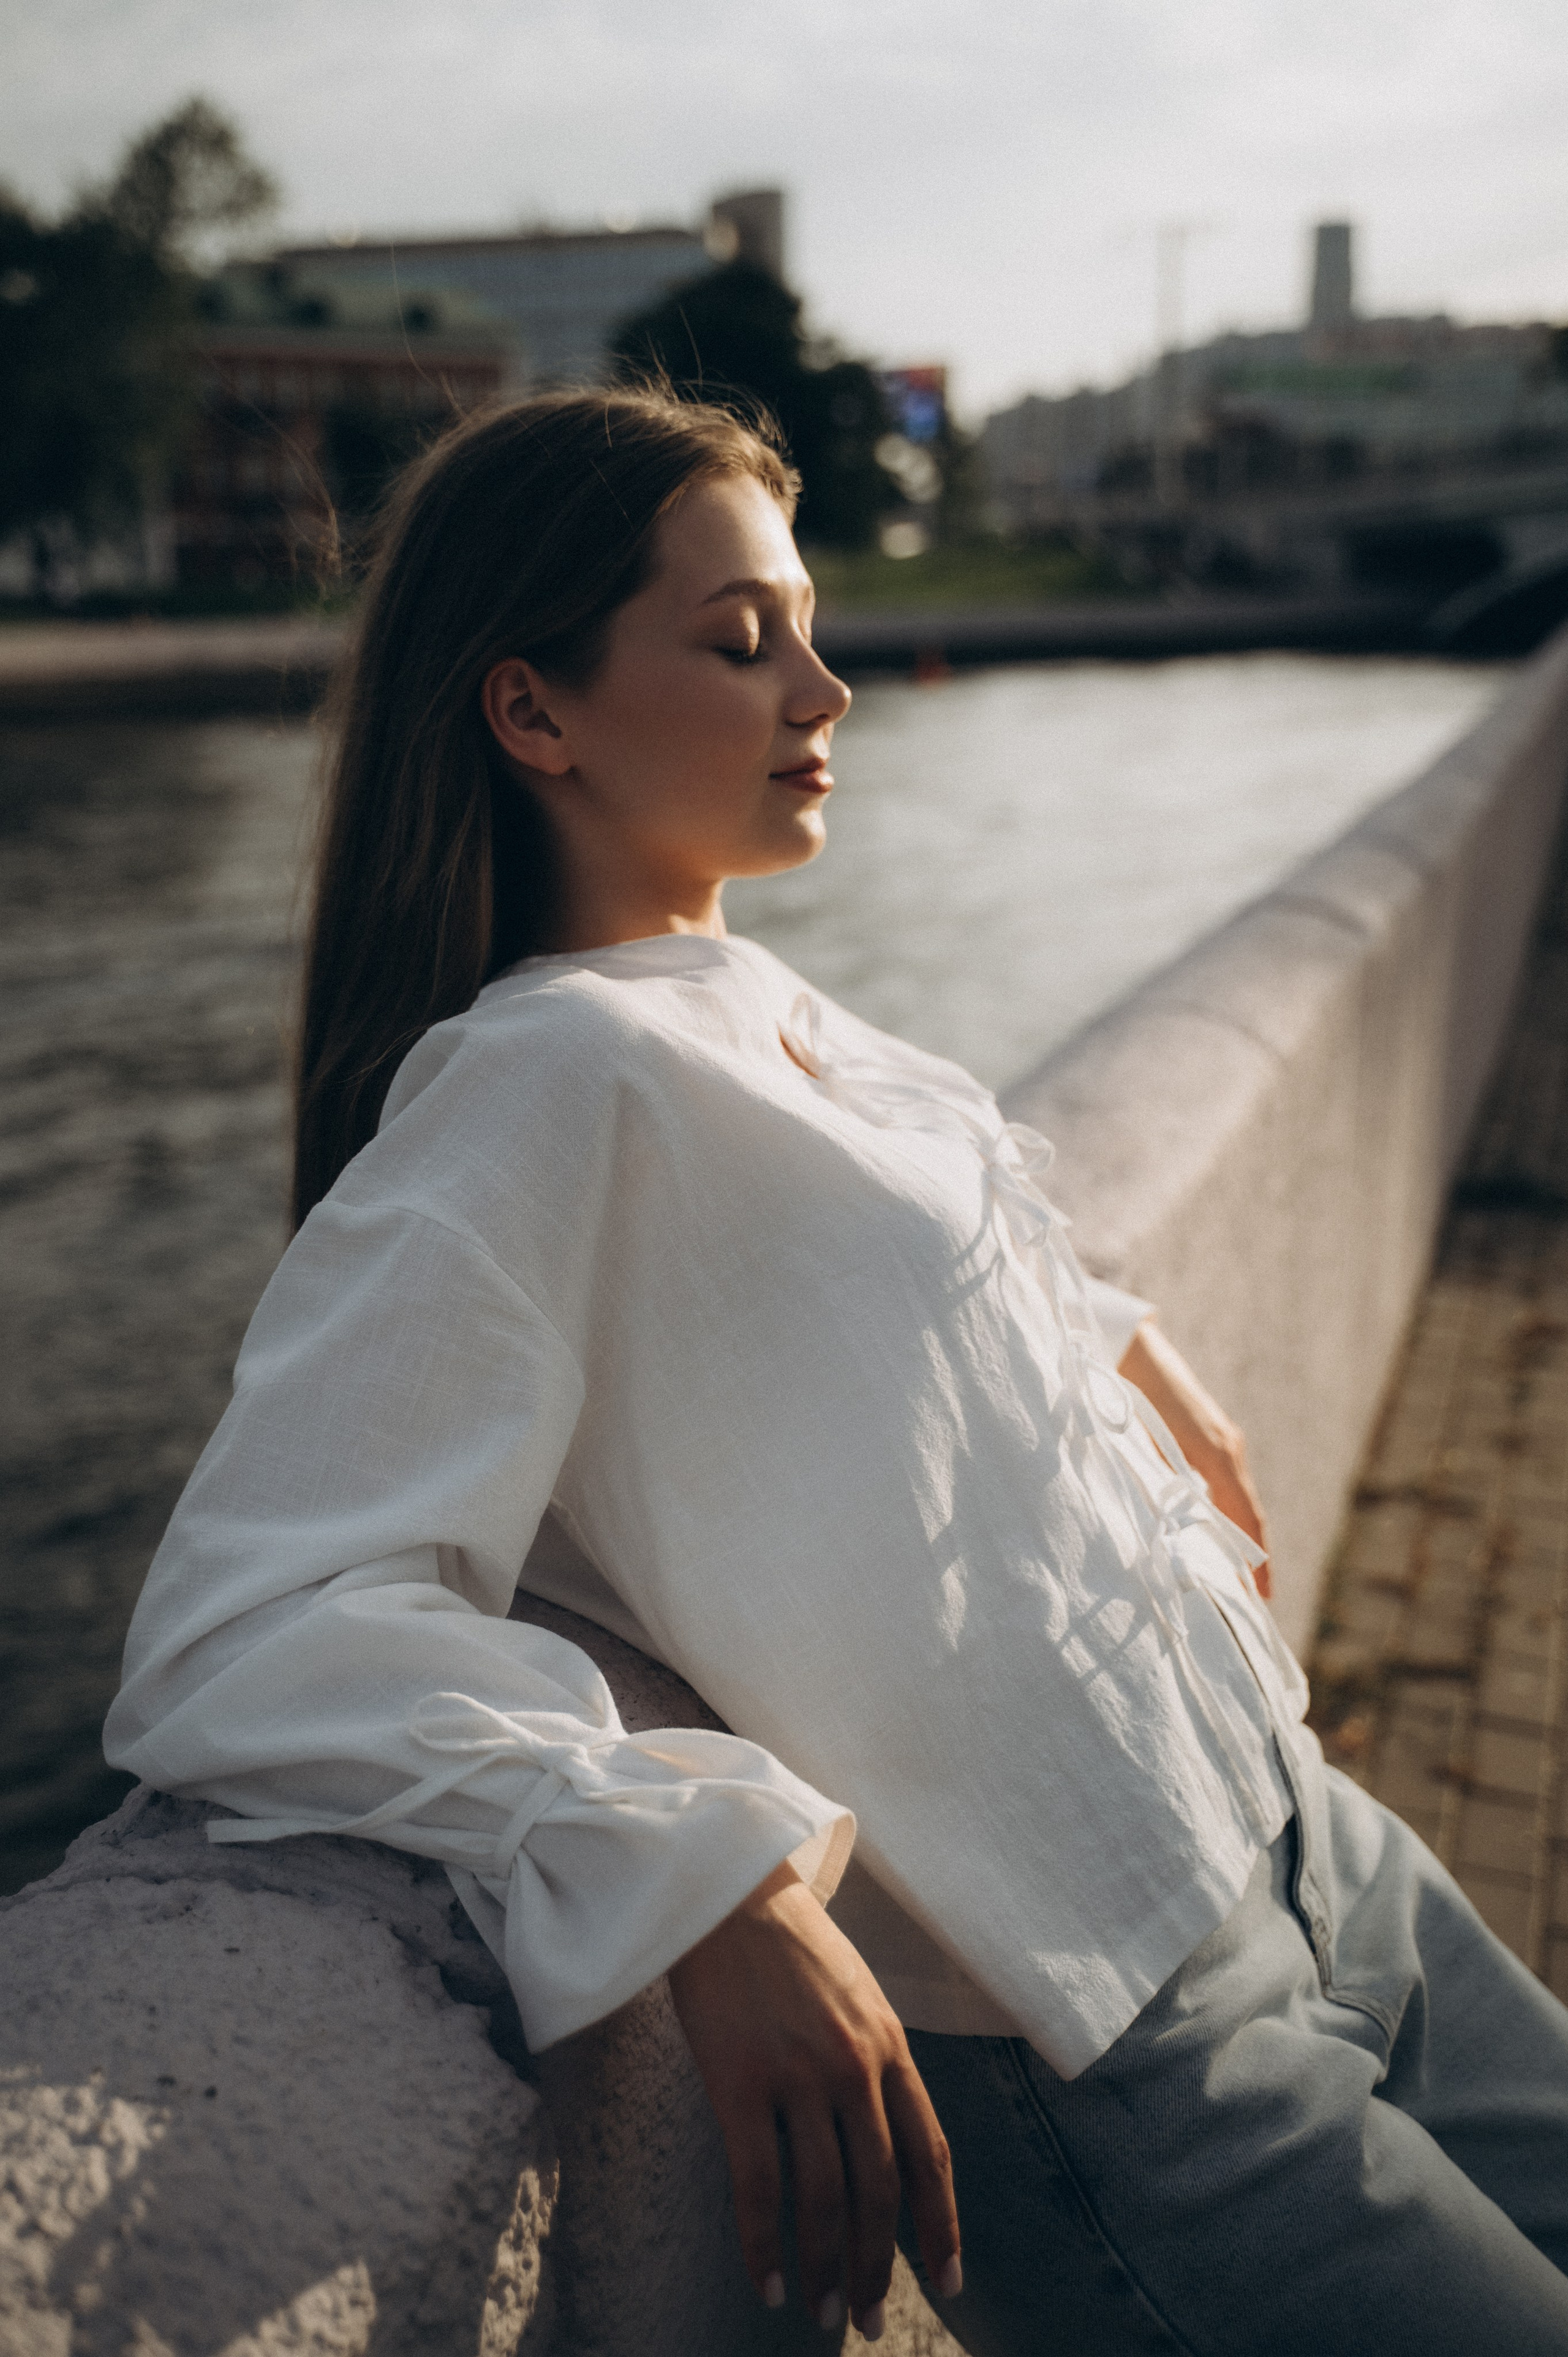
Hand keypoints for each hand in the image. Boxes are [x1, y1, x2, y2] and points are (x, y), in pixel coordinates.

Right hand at [668, 1860, 961, 2339]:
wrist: (727, 1890)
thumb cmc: (789, 1945)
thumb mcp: (857, 1996)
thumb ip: (875, 2060)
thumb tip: (884, 2136)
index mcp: (890, 2046)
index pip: (930, 2154)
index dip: (941, 2226)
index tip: (947, 2283)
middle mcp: (853, 2066)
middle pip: (878, 2190)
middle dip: (876, 2266)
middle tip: (868, 2321)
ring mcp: (796, 2075)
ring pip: (822, 2197)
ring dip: (823, 2268)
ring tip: (819, 2314)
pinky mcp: (738, 2081)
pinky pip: (756, 2183)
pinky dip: (763, 2243)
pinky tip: (765, 2284)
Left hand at [1117, 1321, 1271, 1598]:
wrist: (1127, 1342)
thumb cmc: (1127, 1391)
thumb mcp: (1140, 1443)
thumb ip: (1154, 1486)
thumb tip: (1164, 1532)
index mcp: (1215, 1452)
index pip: (1245, 1516)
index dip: (1254, 1559)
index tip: (1261, 1597)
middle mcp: (1227, 1446)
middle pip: (1248, 1511)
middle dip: (1253, 1556)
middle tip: (1253, 1601)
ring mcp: (1220, 1437)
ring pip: (1237, 1496)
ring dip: (1240, 1534)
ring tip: (1236, 1575)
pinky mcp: (1208, 1431)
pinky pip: (1225, 1480)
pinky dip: (1227, 1510)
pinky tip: (1214, 1529)